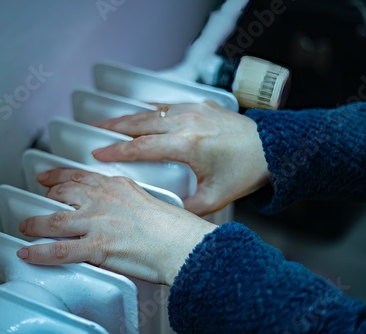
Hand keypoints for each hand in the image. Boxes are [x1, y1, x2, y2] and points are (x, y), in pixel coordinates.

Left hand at [16, 168, 215, 284]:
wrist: (182, 243)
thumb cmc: (175, 227)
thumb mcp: (148, 202)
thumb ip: (129, 202)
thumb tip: (121, 213)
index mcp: (117, 187)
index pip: (81, 176)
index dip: (59, 175)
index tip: (49, 176)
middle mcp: (103, 200)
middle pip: (64, 193)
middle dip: (46, 196)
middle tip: (37, 198)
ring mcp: (98, 222)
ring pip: (54, 220)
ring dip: (35, 223)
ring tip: (25, 227)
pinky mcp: (97, 246)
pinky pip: (59, 250)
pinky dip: (39, 253)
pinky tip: (27, 253)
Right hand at [91, 101, 269, 215]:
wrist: (272, 149)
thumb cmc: (246, 171)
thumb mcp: (213, 198)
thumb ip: (185, 207)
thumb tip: (165, 211)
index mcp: (186, 145)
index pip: (141, 147)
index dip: (116, 150)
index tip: (98, 153)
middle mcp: (186, 123)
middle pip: (139, 124)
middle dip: (113, 128)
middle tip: (93, 130)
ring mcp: (193, 111)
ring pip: (151, 112)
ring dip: (128, 117)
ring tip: (109, 121)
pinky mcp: (200, 105)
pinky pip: (167, 104)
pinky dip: (150, 108)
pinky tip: (140, 110)